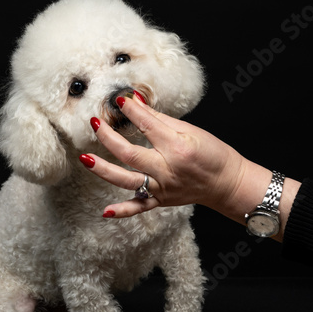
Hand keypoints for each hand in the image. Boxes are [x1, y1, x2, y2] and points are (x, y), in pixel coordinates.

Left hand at [80, 95, 248, 218]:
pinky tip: (105, 211)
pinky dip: (122, 210)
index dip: (131, 110)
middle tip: (95, 123)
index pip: (147, 125)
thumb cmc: (213, 154)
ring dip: (104, 170)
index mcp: (176, 147)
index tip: (119, 100)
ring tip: (85, 159)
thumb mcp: (190, 131)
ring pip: (127, 180)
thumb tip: (136, 102)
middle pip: (130, 154)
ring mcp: (162, 188)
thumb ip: (159, 119)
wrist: (227, 183)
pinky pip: (139, 207)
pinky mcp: (161, 200)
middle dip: (108, 138)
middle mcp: (167, 169)